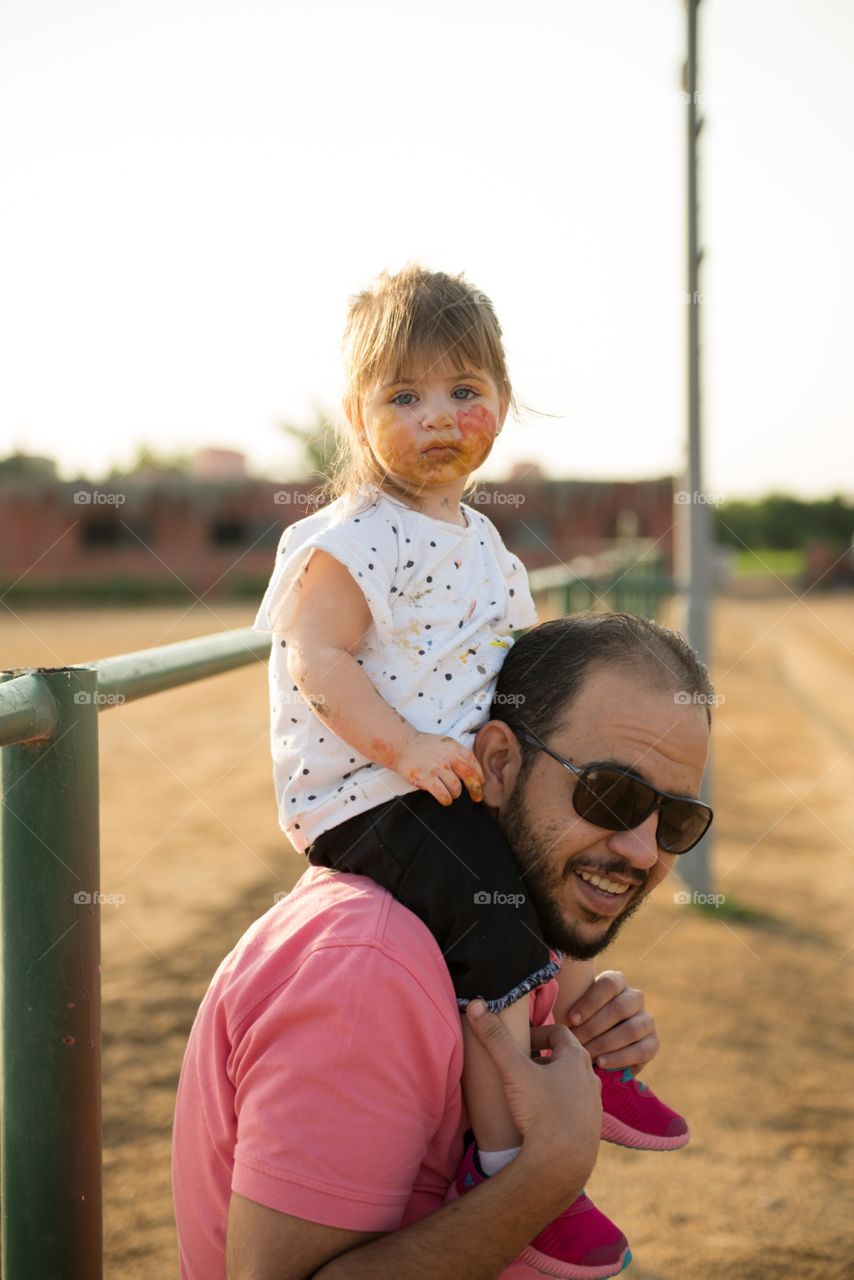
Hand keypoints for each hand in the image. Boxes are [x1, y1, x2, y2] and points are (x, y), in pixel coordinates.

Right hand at [396, 732, 483, 804]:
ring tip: (452, 794)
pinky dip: (446, 799)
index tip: (480, 784)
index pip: (473, 763)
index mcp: (454, 747)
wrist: (402, 746)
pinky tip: (445, 800)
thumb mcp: (445, 744)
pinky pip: (442, 794)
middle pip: (469, 775)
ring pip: (456, 787)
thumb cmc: (424, 747)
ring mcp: (436, 767)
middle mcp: (447, 756)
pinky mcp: (426, 778)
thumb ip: (458, 755)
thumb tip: (475, 774)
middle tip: (477, 797)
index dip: (479, 776)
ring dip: (456, 794)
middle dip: (476, 789)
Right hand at [465, 1001, 600, 1195]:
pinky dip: (559, 1105)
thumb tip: (476, 1003)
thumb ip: (495, 1037)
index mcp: (577, 1058)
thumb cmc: (541, 1112)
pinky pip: (574, 1108)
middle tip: (520, 1065)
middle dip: (543, 1058)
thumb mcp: (513, 1070)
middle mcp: (591, 1078)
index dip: (538, 1033)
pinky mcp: (591, 1130)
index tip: (520, 1043)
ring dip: (552, 1082)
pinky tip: (542, 1117)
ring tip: (529, 1091)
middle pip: (566, 1058)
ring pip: (571, 1084)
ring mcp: (594, 1105)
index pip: (559, 1032)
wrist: (561, 1165)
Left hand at [564, 970, 659, 1073]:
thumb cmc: (579, 1023)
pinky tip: (601, 1063)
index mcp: (616, 982)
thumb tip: (562, 1016)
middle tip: (575, 1042)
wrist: (594, 1046)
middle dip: (594, 1027)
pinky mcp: (653, 1043)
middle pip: (620, 1007)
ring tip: (587, 1054)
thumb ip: (570, 1007)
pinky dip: (620, 1058)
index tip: (571, 1020)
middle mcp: (634, 998)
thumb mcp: (574, 1010)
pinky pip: (642, 1050)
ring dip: (606, 1043)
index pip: (609, 984)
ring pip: (632, 1029)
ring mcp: (646, 1020)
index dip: (590, 1002)